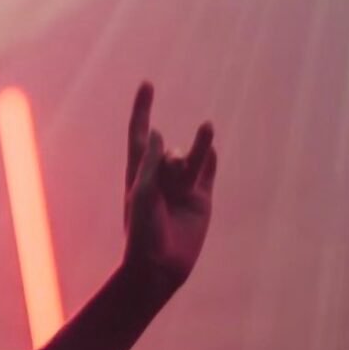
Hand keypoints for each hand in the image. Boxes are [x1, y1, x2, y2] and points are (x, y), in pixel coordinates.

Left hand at [122, 82, 217, 289]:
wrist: (160, 266)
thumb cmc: (143, 231)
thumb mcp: (142, 194)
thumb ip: (150, 164)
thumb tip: (159, 133)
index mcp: (137, 173)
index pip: (140, 134)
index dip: (142, 109)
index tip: (147, 83)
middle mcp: (158, 177)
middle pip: (169, 150)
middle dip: (173, 157)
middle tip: (172, 174)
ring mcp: (180, 188)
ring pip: (192, 157)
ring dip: (199, 144)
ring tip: (207, 127)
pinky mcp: (201, 200)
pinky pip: (207, 173)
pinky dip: (210, 159)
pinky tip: (211, 146)